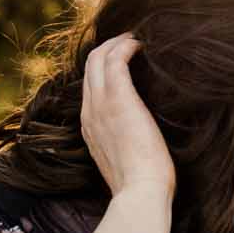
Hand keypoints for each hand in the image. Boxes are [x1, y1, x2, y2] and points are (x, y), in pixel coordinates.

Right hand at [80, 32, 176, 203]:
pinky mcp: (118, 99)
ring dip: (118, 42)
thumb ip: (127, 143)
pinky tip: (143, 45)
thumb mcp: (126, 160)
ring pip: (98, 57)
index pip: (90, 86)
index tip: (125, 59)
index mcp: (90, 127)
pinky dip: (127, 46)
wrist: (140, 193)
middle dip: (109, 48)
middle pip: (90, 66)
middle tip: (133, 41)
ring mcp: (100, 104)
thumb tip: (144, 135)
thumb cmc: (143, 184)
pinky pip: (115, 59)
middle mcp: (89, 112)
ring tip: (138, 38)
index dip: (104, 67)